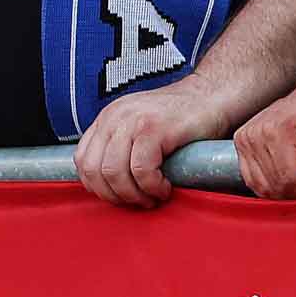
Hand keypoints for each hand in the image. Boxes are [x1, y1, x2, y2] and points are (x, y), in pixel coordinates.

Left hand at [73, 81, 236, 208]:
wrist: (212, 96)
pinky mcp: (155, 128)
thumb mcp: (138, 128)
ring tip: (153, 196)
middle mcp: (115, 116)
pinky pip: (141, 170)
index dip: (99, 188)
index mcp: (108, 118)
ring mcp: (134, 120)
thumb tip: (105, 187)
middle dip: (115, 196)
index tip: (122, 196)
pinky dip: (152, 187)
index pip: (82, 161)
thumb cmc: (180, 120)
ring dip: (134, 195)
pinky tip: (166, 187)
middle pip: (94, 170)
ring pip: (114, 173)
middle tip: (139, 201)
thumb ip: (118, 149)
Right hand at [230, 84, 295, 200]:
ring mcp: (245, 141)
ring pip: (263, 188)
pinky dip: (273, 189)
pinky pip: (254, 182)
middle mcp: (254, 134)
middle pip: (276, 186)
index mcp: (277, 128)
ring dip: (287, 195)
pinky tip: (292, 182)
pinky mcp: (242, 147)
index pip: (290, 177)